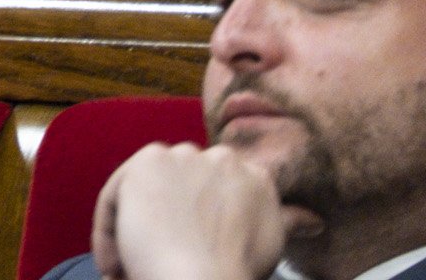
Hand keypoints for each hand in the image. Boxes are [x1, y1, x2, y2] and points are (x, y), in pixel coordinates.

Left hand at [91, 145, 288, 279]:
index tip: (194, 248)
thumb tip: (315, 222)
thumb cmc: (235, 271)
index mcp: (256, 176)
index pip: (218, 187)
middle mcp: (222, 158)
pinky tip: (117, 267)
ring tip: (135, 271)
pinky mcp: (147, 162)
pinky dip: (111, 232)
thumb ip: (290, 221)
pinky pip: (118, 196)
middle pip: (184, 186)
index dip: (201, 218)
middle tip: (162, 264)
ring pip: (149, 192)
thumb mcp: (271, 243)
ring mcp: (185, 157)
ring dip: (138, 231)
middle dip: (170, 224)